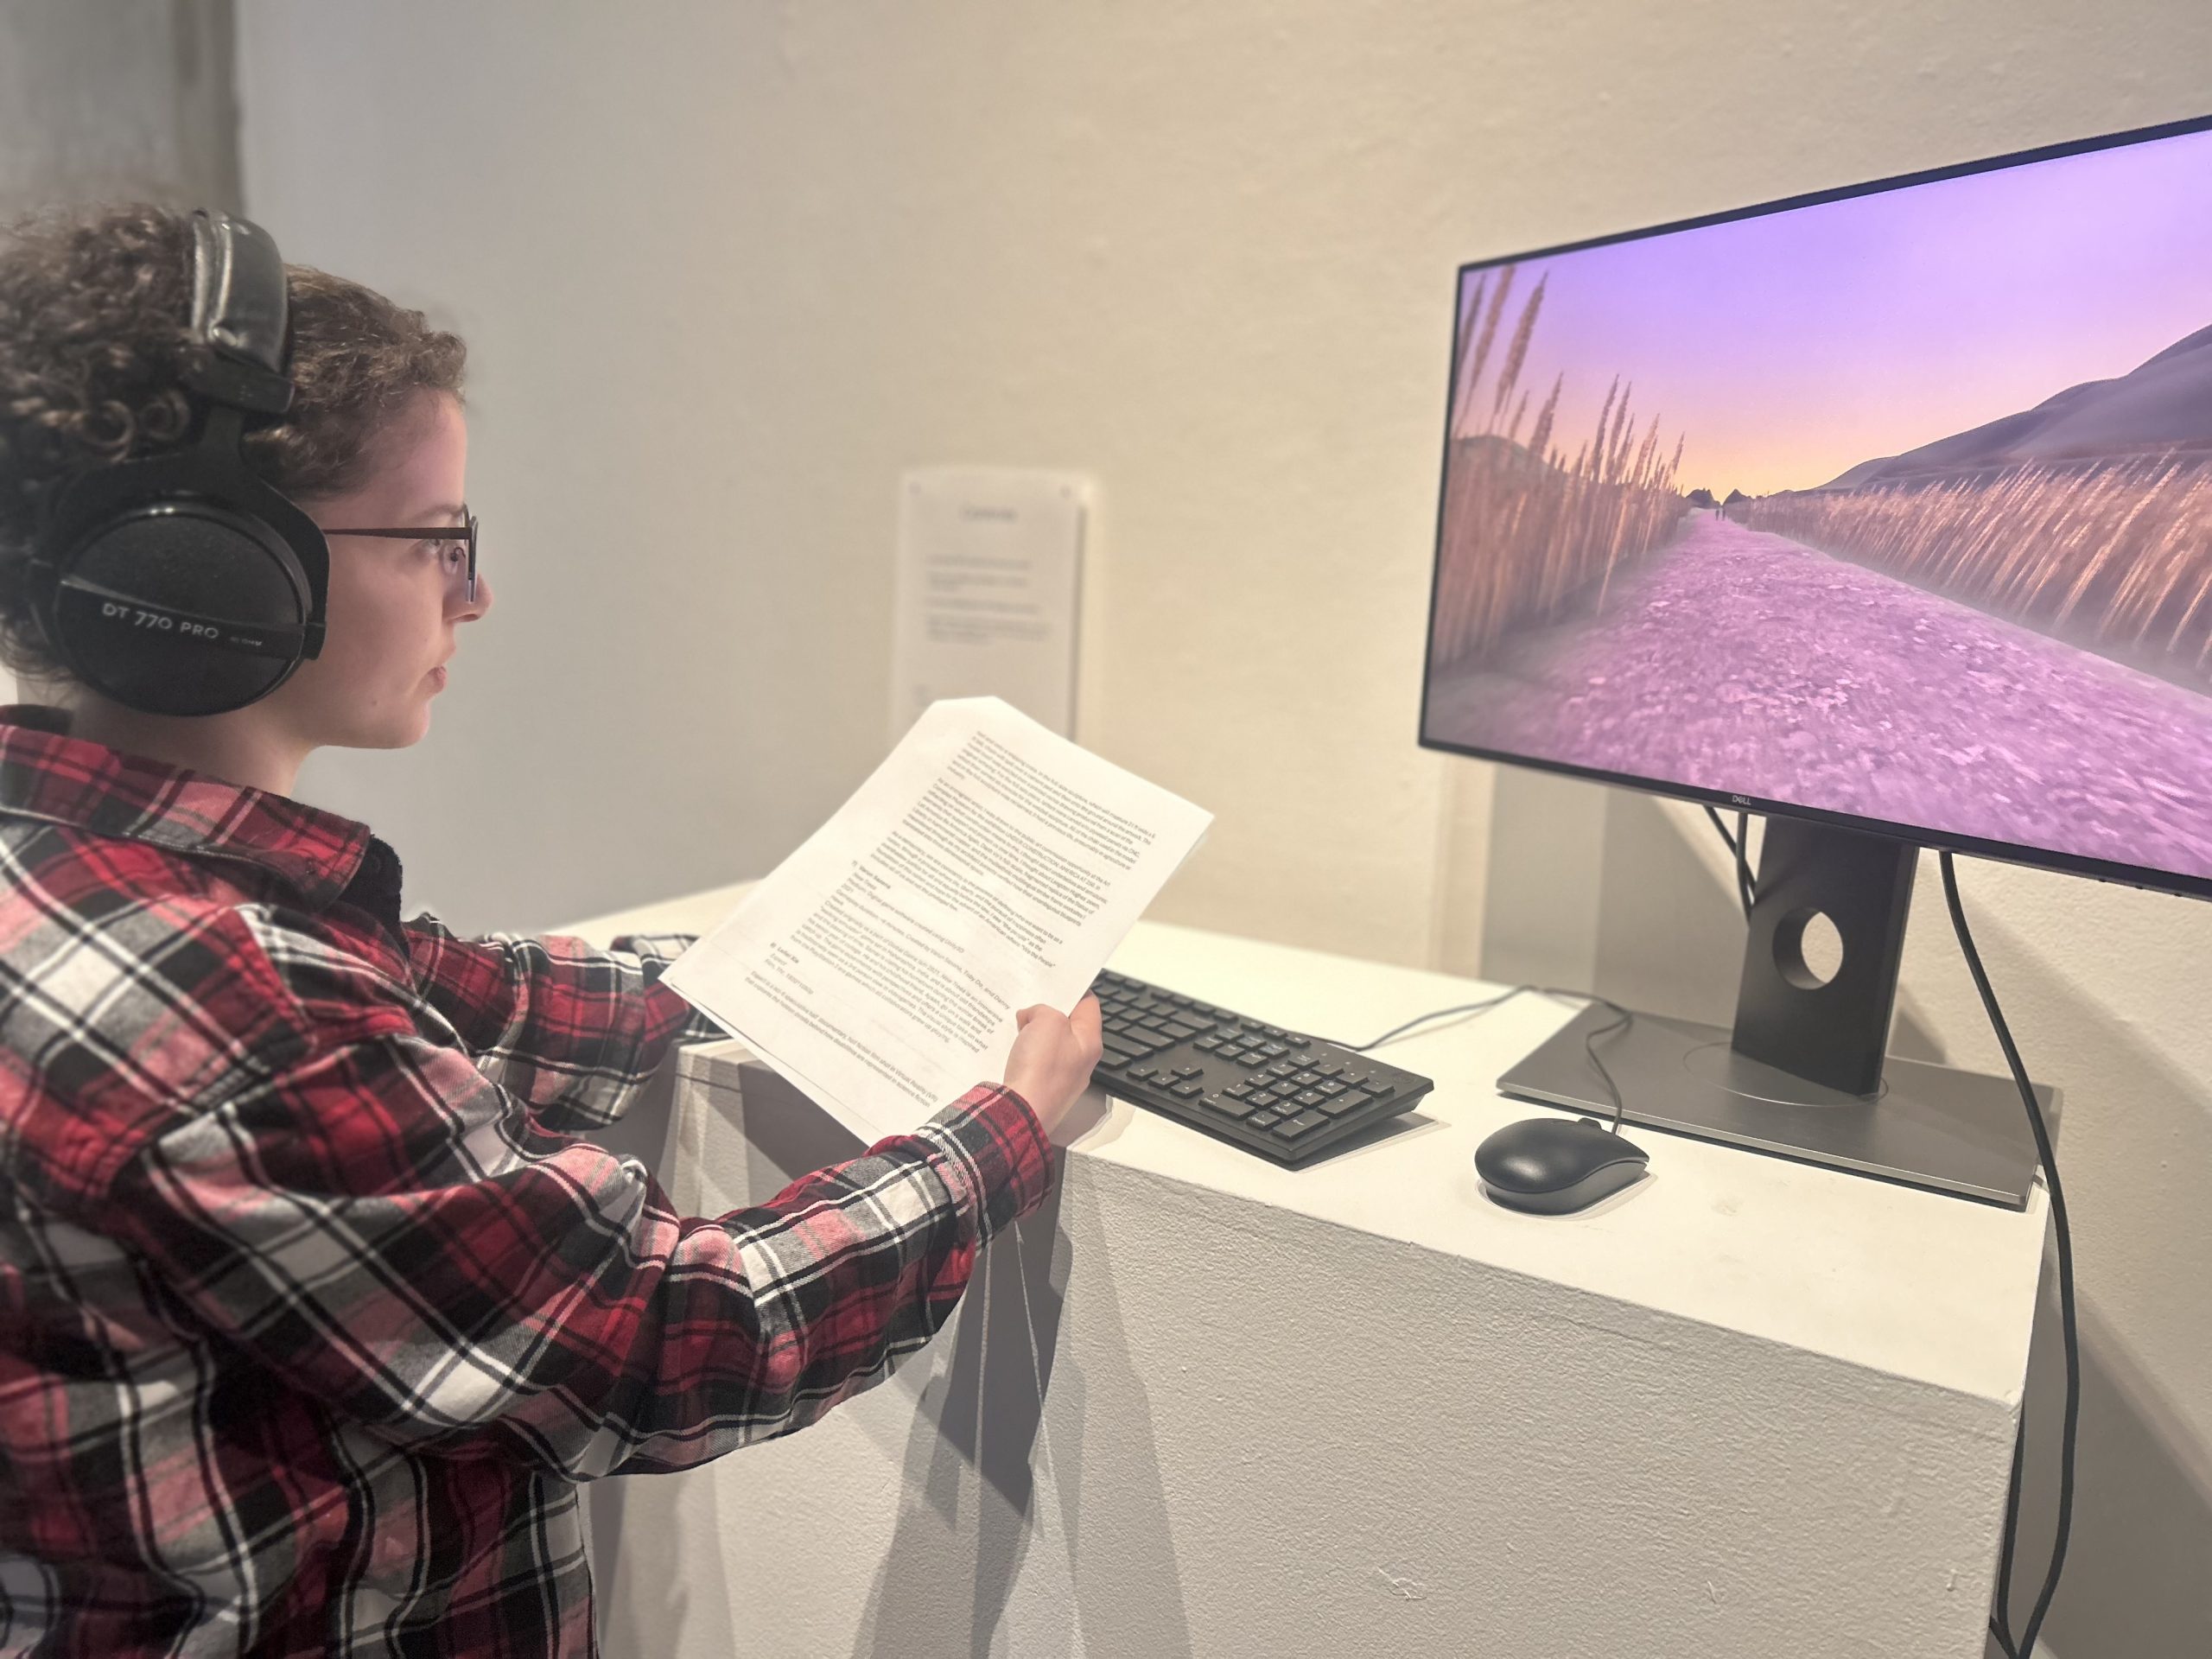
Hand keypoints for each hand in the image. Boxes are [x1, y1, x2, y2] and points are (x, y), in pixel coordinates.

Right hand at [1001, 994, 1103, 1137]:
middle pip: (1067, 1025)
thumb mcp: (1047, 1020)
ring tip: (1015, 1022)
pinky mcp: (1041, 1088)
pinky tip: (1008, 1047)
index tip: (1055, 979)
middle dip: (1047, 1011)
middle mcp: (1080, 1061)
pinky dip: (1022, 1052)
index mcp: (1089, 1041)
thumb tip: (1030, 1018)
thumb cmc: (1041, 1067)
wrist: (1021, 1112)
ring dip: (1032, 1032)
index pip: (1089, 1005)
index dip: (1073, 989)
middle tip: (1029, 999)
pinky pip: (1033, 1062)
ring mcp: (1061, 1077)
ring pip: (1048, 1044)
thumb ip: (1043, 1010)